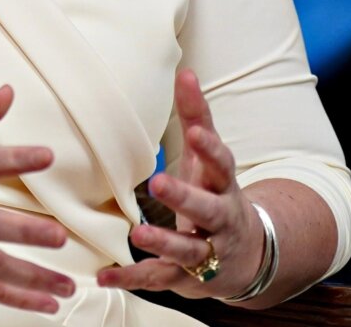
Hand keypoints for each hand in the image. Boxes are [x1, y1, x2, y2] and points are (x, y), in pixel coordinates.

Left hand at [99, 69, 260, 298]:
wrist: (246, 254)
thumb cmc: (217, 193)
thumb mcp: (210, 158)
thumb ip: (197, 117)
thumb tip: (186, 72)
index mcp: (223, 185)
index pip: (223, 164)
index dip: (211, 148)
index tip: (196, 132)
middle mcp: (220, 219)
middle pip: (208, 209)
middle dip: (186, 198)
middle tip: (159, 183)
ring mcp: (207, 251)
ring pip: (188, 250)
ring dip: (163, 243)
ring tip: (137, 235)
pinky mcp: (187, 278)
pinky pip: (159, 278)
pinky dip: (132, 279)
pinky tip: (104, 276)